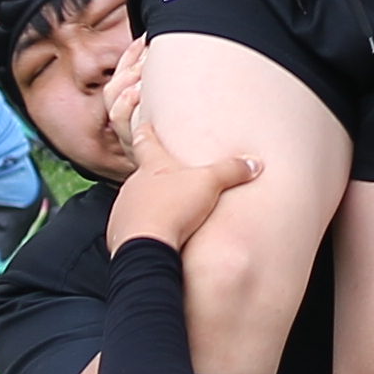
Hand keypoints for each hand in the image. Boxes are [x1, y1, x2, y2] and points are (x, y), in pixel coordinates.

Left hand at [110, 127, 261, 256]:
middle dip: (154, 175)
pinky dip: (144, 228)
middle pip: (142, 174)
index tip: (144, 125)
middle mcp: (133, 185)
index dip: (146, 131)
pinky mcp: (121, 233)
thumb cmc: (173, 210)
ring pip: (137, 201)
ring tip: (168, 211)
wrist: (146, 247)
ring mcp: (124, 209)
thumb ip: (231, 171)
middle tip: (167, 175)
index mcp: (152, 166)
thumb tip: (253, 163)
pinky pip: (133, 227)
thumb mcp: (210, 184)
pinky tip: (159, 235)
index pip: (146, 141)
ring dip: (149, 204)